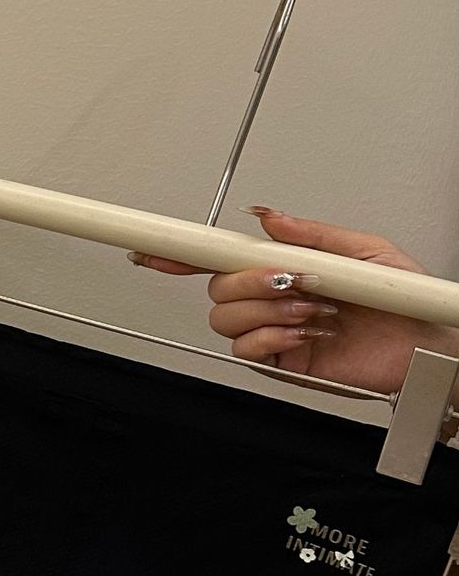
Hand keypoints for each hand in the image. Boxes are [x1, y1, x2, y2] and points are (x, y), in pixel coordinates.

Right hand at [131, 208, 458, 394]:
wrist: (423, 343)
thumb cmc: (401, 301)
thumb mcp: (363, 248)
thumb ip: (311, 232)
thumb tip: (269, 215)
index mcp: (284, 267)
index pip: (219, 260)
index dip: (180, 256)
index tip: (152, 249)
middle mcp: (272, 299)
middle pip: (217, 287)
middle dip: (249, 280)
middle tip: (291, 278)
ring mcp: (274, 330)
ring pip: (227, 318)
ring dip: (268, 308)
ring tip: (311, 306)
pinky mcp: (282, 360)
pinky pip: (248, 349)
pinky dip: (274, 335)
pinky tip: (305, 330)